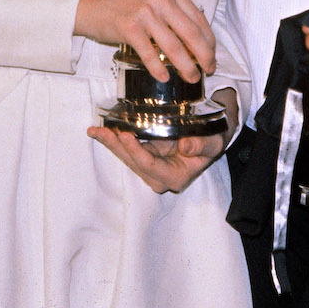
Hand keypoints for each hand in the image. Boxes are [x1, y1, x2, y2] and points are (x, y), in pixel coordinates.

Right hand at [75, 0, 214, 82]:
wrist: (90, 4)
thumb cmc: (124, 4)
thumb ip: (174, 13)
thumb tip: (197, 42)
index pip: (198, 18)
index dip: (209, 41)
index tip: (212, 55)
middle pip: (191, 33)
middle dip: (204, 55)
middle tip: (209, 69)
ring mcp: (144, 12)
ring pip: (174, 46)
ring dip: (186, 66)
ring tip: (191, 77)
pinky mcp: (129, 27)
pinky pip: (150, 54)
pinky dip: (158, 68)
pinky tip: (164, 76)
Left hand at [87, 87, 237, 192]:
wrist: (211, 137)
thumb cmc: (213, 141)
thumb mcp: (213, 143)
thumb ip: (201, 146)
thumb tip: (185, 147)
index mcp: (175, 177)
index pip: (151, 166)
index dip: (136, 152)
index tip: (125, 135)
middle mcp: (159, 176)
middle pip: (133, 162)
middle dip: (116, 146)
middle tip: (101, 131)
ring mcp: (151, 166)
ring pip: (127, 156)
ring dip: (110, 142)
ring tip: (95, 130)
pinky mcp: (146, 155)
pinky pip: (128, 148)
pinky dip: (114, 139)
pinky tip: (101, 131)